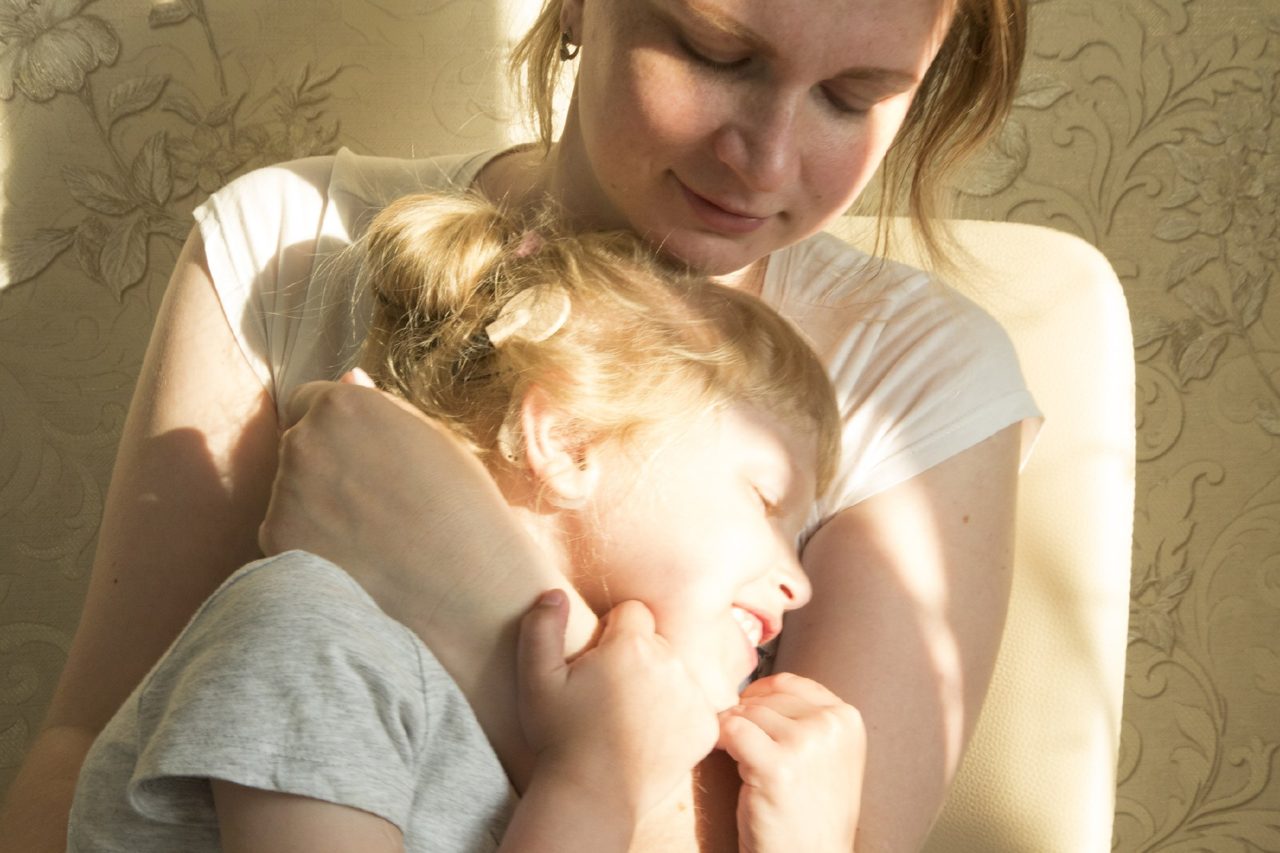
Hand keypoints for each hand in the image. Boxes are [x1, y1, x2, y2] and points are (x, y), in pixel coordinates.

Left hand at [259, 369, 541, 625]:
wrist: (468, 586)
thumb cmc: (463, 507)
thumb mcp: (431, 439)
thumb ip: (380, 407)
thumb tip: (348, 376)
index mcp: (343, 405)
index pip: (312, 401)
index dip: (340, 431)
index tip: (365, 459)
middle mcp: (304, 441)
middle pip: (299, 447)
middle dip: (326, 468)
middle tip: (376, 504)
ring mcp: (284, 494)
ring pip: (290, 494)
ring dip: (317, 510)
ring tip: (372, 538)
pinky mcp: (277, 543)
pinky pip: (286, 536)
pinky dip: (311, 548)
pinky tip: (355, 562)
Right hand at [518, 592, 719, 820]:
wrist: (593, 794)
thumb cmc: (560, 737)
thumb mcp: (536, 680)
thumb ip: (541, 628)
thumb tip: (554, 593)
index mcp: (631, 645)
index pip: (633, 612)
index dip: (613, 632)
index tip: (599, 661)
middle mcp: (669, 661)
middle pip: (656, 640)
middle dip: (637, 656)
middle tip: (611, 693)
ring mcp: (692, 694)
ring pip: (676, 671)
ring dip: (660, 683)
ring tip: (630, 717)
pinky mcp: (706, 725)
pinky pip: (695, 703)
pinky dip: (678, 714)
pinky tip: (652, 734)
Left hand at [717, 672, 865, 852]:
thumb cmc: (811, 813)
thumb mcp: (825, 756)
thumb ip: (805, 718)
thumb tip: (754, 687)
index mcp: (847, 719)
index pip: (789, 683)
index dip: (759, 697)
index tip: (748, 716)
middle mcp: (831, 726)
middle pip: (765, 698)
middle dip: (744, 719)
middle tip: (741, 747)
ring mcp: (806, 744)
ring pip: (746, 713)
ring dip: (733, 734)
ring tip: (740, 761)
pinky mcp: (777, 767)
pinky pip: (731, 731)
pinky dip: (720, 742)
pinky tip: (727, 760)